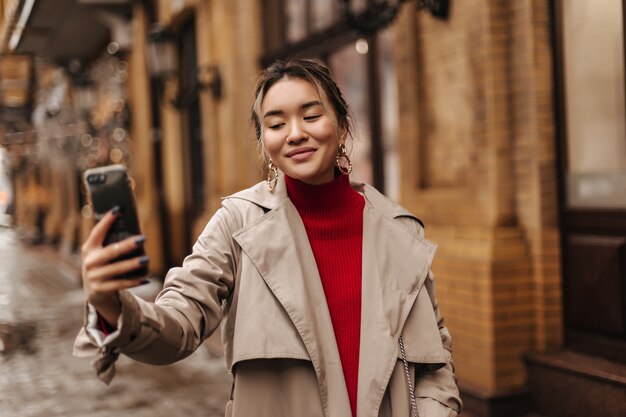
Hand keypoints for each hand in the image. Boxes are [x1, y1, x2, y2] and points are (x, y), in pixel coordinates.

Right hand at [81, 206, 148, 325]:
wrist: (95, 292)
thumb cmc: (104, 266)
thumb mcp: (101, 254)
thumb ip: (111, 243)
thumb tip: (135, 229)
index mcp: (89, 248)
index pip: (97, 232)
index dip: (107, 221)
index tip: (118, 209)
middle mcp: (89, 261)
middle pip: (111, 251)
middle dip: (127, 245)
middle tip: (143, 238)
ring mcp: (94, 276)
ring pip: (117, 269)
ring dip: (132, 264)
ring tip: (146, 259)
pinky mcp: (100, 289)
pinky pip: (120, 285)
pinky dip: (133, 281)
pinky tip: (145, 278)